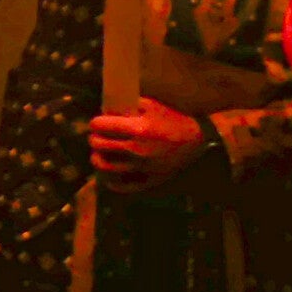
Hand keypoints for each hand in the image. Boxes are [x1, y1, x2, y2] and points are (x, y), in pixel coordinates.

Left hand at [90, 97, 205, 191]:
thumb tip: (106, 110)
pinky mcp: (150, 179)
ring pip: (106, 167)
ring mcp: (142, 167)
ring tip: (98, 154)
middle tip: (96, 136)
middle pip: (100, 146)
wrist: (197, 140)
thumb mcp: (150, 105)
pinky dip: (112, 181)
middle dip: (94, 138)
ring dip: (97, 159)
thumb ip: (127, 105)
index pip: (101, 126)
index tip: (97, 123)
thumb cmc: (173, 119)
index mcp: (137, 129)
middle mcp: (137, 150)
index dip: (95, 123)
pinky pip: (124, 185)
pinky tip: (108, 175)